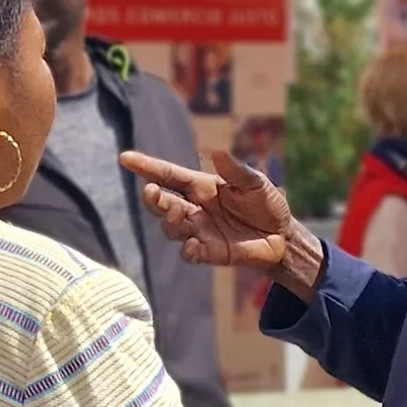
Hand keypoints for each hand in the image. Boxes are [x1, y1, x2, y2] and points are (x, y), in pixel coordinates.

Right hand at [123, 149, 323, 297]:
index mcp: (201, 186)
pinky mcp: (209, 252)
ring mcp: (199, 231)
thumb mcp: (256, 183)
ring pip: (170, 228)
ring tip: (180, 214)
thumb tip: (218, 153)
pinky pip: (189, 253)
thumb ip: (237, 171)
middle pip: (161, 203)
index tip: (124, 158)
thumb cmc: (266, 204)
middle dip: (152, 198)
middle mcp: (194, 208)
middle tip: (152, 192)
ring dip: (170, 221)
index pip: (168, 175)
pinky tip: (192, 245)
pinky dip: (188, 250)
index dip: (146, 167)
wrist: (282, 236)